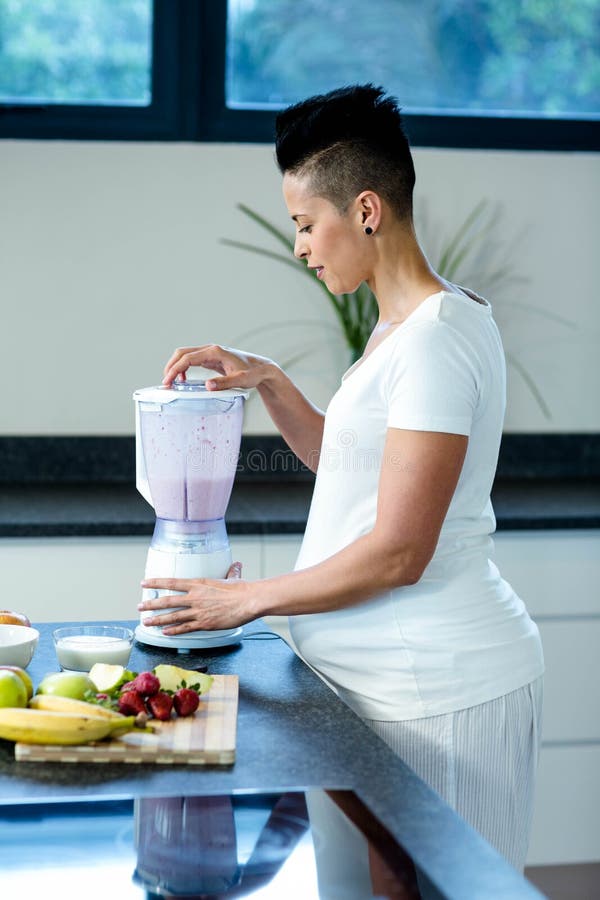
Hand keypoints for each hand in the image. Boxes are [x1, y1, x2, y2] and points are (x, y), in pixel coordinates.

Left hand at [138, 562, 258, 634]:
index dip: (155, 582)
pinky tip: (165, 632)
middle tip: (140, 607)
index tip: (144, 583)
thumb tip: (237, 566)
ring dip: (157, 619)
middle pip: (167, 601)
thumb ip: (231, 573)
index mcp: (198, 583)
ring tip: (146, 622)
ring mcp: (198, 611)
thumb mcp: (232, 578)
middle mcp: (195, 597)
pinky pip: (185, 628)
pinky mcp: (204, 624)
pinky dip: (173, 631)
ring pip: (172, 616)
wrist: (249, 601)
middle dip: (151, 604)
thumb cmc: (242, 589)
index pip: (171, 582)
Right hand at [162, 344, 276, 390]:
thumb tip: (208, 386)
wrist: (261, 369)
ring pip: (186, 355)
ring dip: (176, 366)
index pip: (188, 358)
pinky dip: (183, 367)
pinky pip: (192, 360)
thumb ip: (224, 383)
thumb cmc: (252, 373)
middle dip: (171, 366)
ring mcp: (210, 353)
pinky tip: (183, 379)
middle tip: (166, 383)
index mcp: (215, 352)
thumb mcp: (240, 380)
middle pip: (183, 353)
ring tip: (172, 382)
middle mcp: (210, 349)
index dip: (175, 369)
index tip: (168, 381)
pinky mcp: (211, 358)